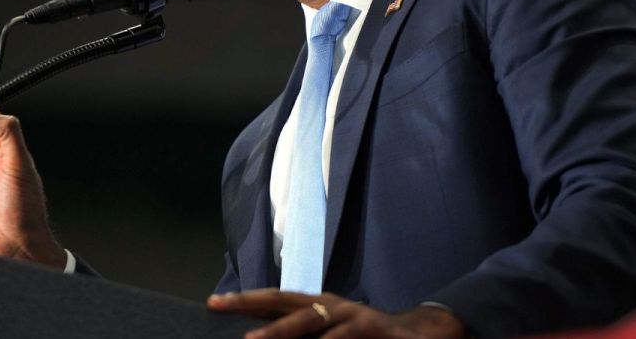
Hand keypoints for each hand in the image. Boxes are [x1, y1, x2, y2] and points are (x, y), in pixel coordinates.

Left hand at [208, 289, 465, 338]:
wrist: (421, 335)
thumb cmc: (367, 337)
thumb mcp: (333, 332)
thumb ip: (302, 334)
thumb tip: (261, 336)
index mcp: (320, 305)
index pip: (276, 300)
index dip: (246, 301)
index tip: (214, 303)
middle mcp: (334, 306)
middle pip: (290, 308)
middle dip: (259, 314)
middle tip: (232, 323)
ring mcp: (354, 318)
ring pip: (315, 327)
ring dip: (285, 335)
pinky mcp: (373, 332)